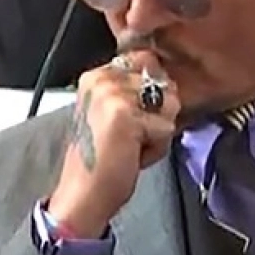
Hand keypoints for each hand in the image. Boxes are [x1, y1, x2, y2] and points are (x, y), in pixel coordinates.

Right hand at [47, 51, 180, 234]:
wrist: (84, 193)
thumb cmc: (102, 160)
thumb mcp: (116, 114)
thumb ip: (137, 92)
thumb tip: (169, 82)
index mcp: (96, 75)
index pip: (147, 61)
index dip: (152, 94)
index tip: (130, 119)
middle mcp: (102, 78)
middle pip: (164, 83)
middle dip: (158, 115)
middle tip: (129, 137)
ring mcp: (112, 94)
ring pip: (170, 105)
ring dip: (158, 132)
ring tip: (131, 145)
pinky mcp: (125, 114)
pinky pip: (166, 127)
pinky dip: (156, 148)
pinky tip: (131, 155)